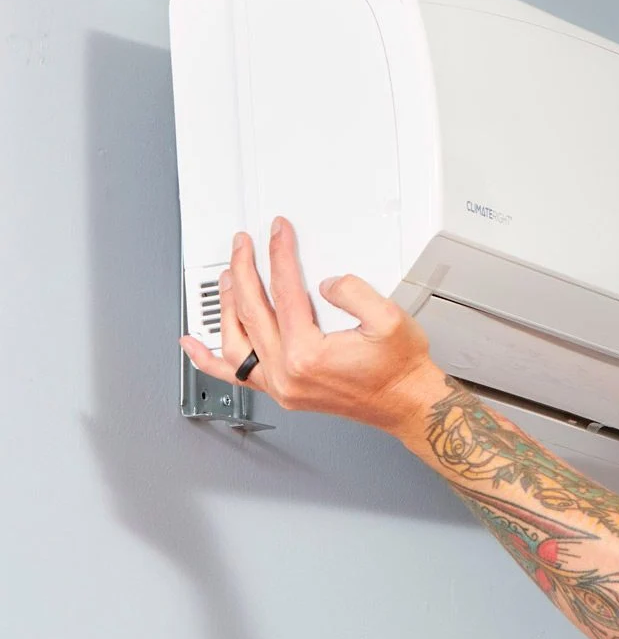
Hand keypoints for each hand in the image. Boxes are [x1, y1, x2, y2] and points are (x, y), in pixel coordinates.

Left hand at [179, 217, 440, 432]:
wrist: (405, 402)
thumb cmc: (399, 370)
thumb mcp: (390, 320)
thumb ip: (354, 292)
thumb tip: (326, 284)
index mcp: (307, 354)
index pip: (284, 292)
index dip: (280, 256)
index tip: (278, 235)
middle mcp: (287, 373)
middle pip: (252, 311)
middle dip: (245, 270)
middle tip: (244, 246)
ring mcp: (282, 386)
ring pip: (236, 341)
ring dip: (227, 305)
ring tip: (226, 278)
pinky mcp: (284, 392)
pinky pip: (237, 375)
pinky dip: (208, 359)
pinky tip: (193, 346)